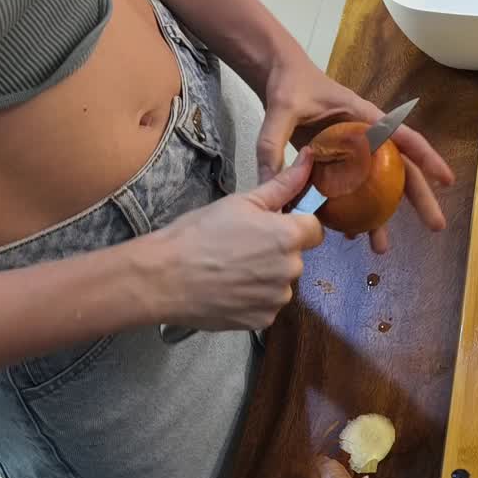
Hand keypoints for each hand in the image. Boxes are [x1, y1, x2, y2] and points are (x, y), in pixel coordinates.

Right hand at [151, 152, 324, 330]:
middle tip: (241, 247)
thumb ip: (282, 184)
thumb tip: (309, 158)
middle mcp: (291, 269)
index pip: (314, 229)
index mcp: (289, 236)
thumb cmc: (199, 233)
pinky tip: (228, 289)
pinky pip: (267, 305)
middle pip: (296, 257)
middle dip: (277, 252)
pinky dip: (253, 299)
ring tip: (231, 270)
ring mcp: (277, 298)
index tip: (271, 228)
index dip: (294, 226)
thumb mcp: (241, 202)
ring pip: (281, 282)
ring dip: (265, 277)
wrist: (163, 277)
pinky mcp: (263, 320)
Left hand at [255, 58, 454, 253]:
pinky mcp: (339, 161)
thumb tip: (270, 183)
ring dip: (381, 217)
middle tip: (436, 226)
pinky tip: (347, 234)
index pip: (404, 138)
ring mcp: (354, 151)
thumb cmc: (289, 85)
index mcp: (364, 118)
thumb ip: (274, 144)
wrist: (279, 76)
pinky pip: (352, 190)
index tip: (447, 180)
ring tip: (380, 248)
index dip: (428, 159)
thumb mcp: (281, 111)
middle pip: (401, 169)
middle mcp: (366, 137)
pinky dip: (352, 211)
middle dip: (420, 199)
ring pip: (378, 187)